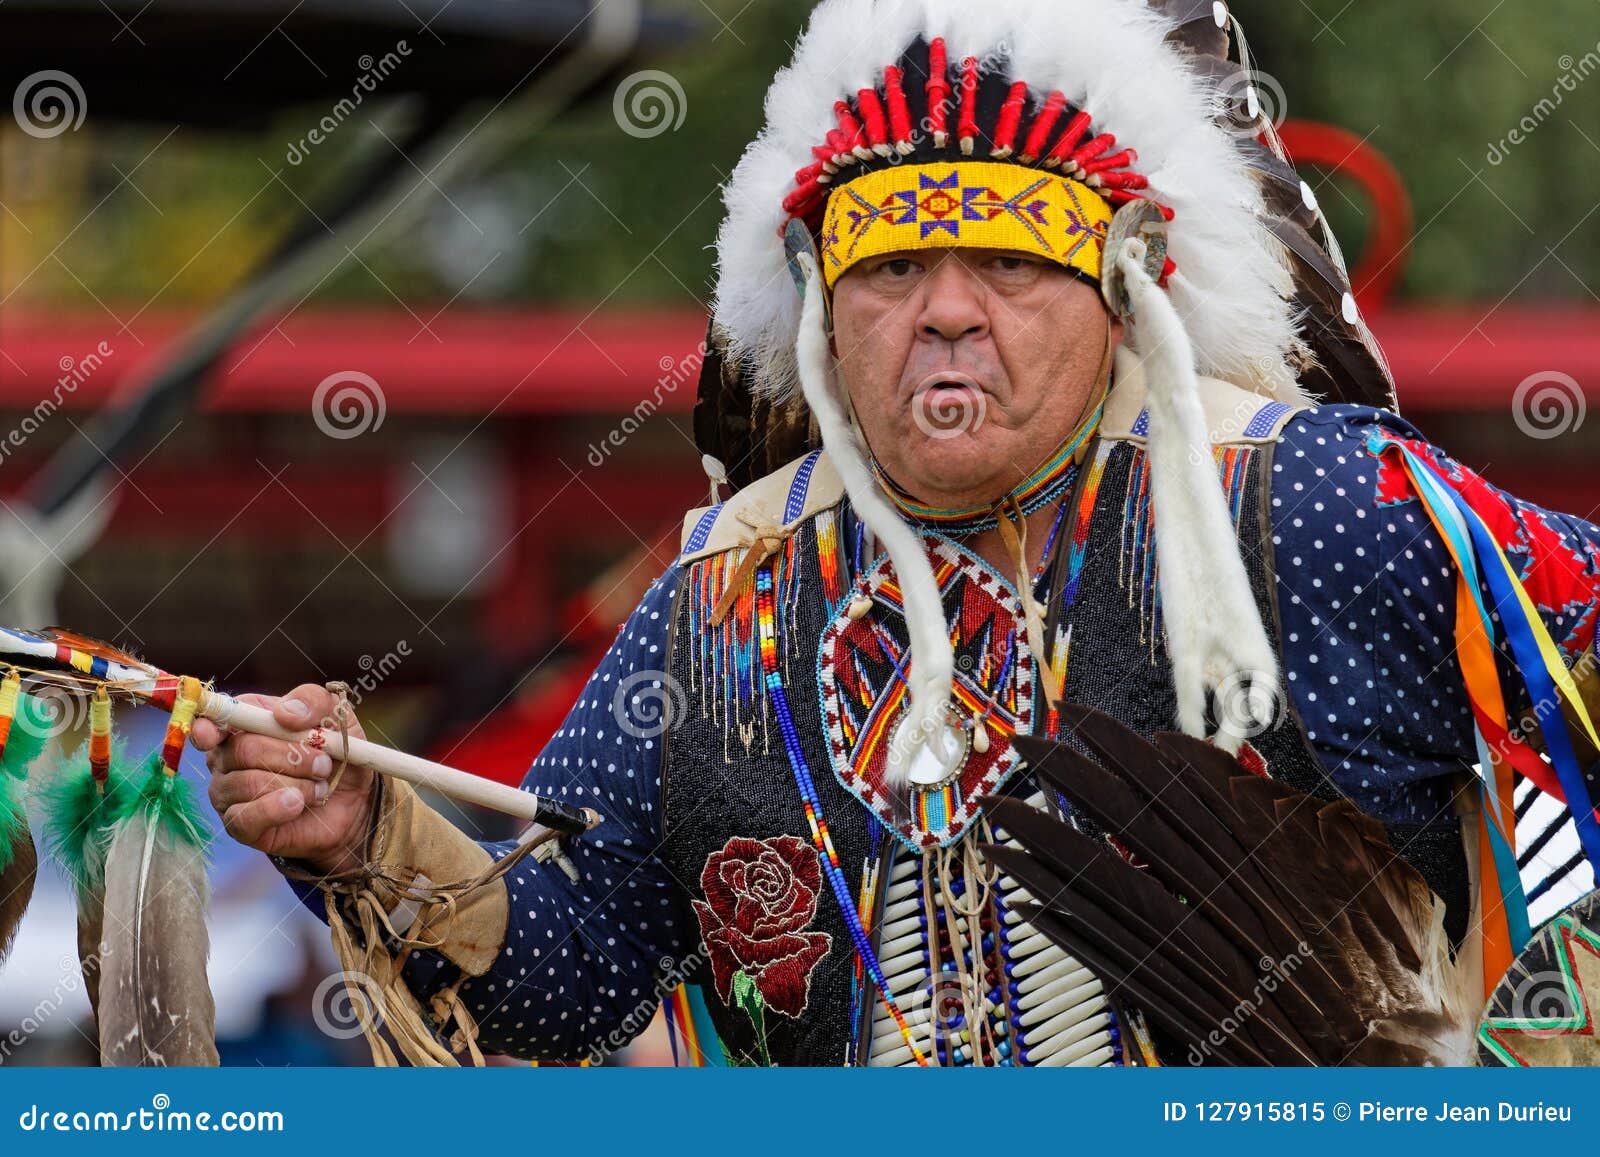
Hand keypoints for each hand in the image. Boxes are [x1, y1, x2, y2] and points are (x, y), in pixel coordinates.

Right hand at [192, 684, 375, 875]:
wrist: (354, 800)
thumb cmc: (335, 752)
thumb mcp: (335, 715)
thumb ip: (312, 700)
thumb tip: (283, 713)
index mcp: (245, 723)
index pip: (212, 720)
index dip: (207, 726)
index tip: (211, 735)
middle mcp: (228, 757)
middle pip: (242, 750)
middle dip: (290, 756)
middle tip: (323, 764)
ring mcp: (229, 793)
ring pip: (247, 783)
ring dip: (295, 783)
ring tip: (319, 787)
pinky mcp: (241, 825)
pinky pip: (245, 817)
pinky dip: (276, 809)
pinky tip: (298, 804)